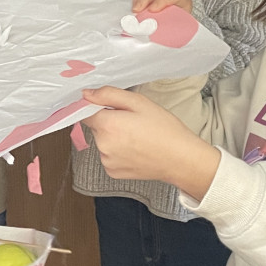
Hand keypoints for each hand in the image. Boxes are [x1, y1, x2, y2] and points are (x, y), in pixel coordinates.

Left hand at [80, 86, 219, 199]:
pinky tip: (136, 150)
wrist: (180, 159)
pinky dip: (118, 152)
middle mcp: (102, 145)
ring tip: (137, 137)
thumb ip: (109, 95)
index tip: (114, 108)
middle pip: (96, 127)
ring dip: (113, 137)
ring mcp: (107, 161)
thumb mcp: (139, 102)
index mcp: (107, 125)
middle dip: (109, 122)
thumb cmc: (164, 129)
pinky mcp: (112, 172)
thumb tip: (86, 93)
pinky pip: (108, 156)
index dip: (98, 107)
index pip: (86, 112)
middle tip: (133, 122)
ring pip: (102, 142)